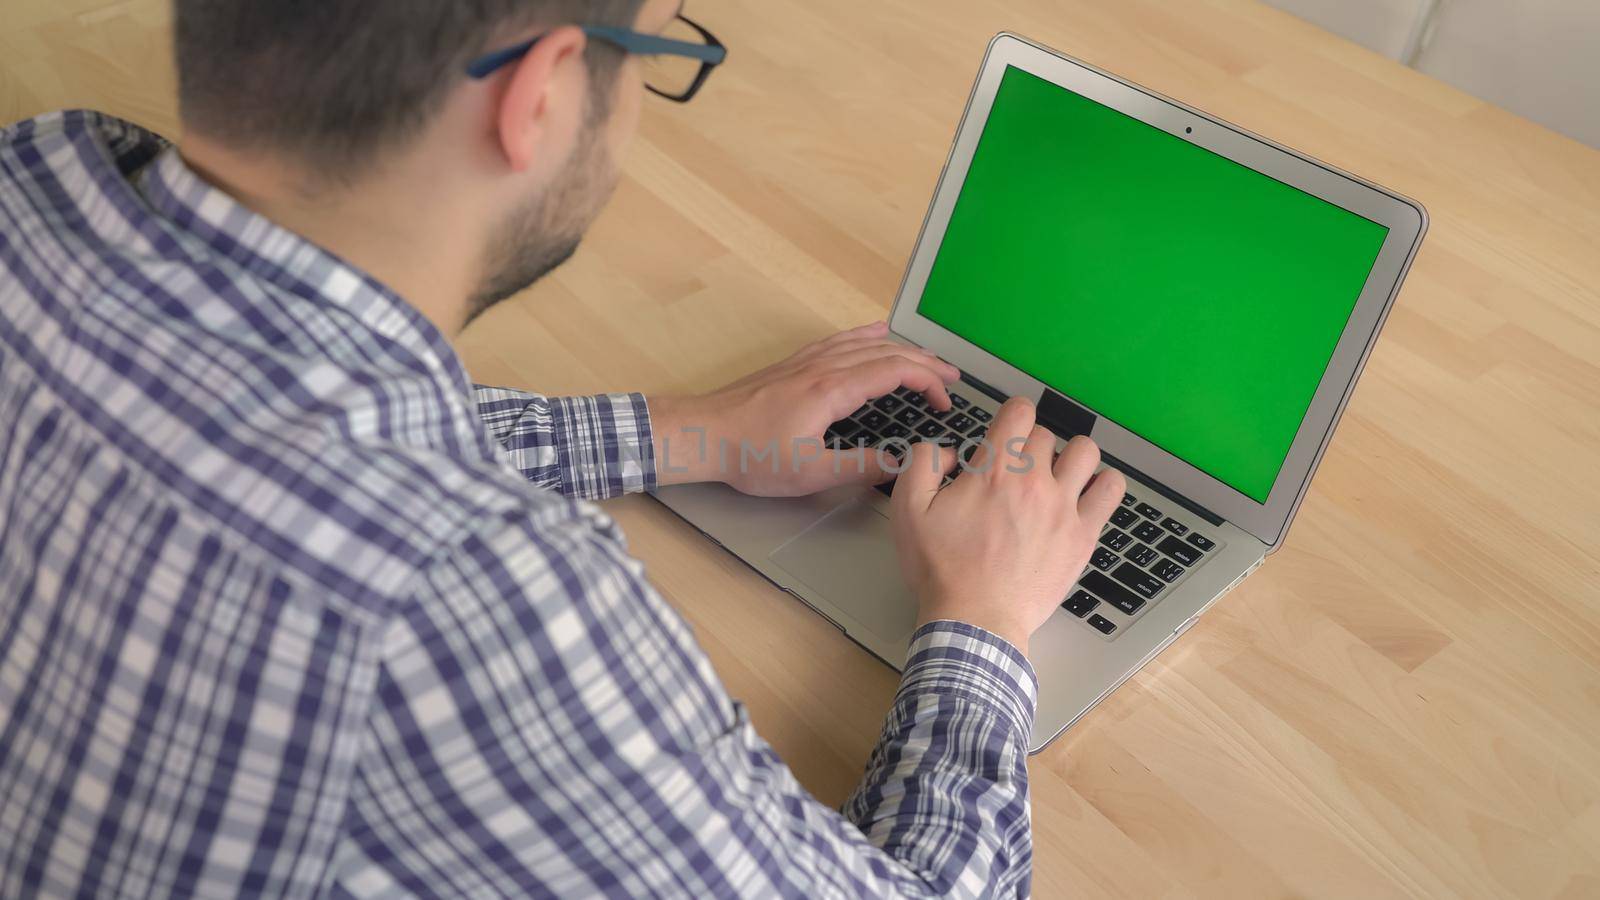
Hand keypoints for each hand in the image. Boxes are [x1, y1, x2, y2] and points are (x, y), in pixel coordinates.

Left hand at [650, 322, 961, 495]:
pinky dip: (868, 336)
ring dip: (902, 348)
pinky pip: (841, 339)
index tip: (944, 402)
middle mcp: (823, 366)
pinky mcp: (795, 363)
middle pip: (888, 352)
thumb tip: (902, 463)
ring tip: (927, 358)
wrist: (703, 434)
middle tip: (952, 377)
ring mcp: (808, 360)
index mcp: (833, 389)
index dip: (929, 382)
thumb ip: (861, 467)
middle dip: (926, 362)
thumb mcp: (811, 473)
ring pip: (867, 342)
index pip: (896, 372)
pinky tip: (874, 333)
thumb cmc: (750, 454)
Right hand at [888, 397, 1125, 654]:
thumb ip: (921, 462)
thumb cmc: (943, 569)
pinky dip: (1103, 484)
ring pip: (1085, 452)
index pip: (1019, 411)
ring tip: (1057, 475)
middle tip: (1017, 470)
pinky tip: (1086, 494)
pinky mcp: (1083, 534)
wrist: (975, 619)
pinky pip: (1111, 490)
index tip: (1006, 431)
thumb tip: (945, 450)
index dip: (1011, 416)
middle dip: (1030, 444)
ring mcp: (1063, 507)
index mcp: (994, 470)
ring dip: (1071, 456)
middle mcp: (1033, 481)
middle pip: (1046, 434)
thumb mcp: (907, 510)